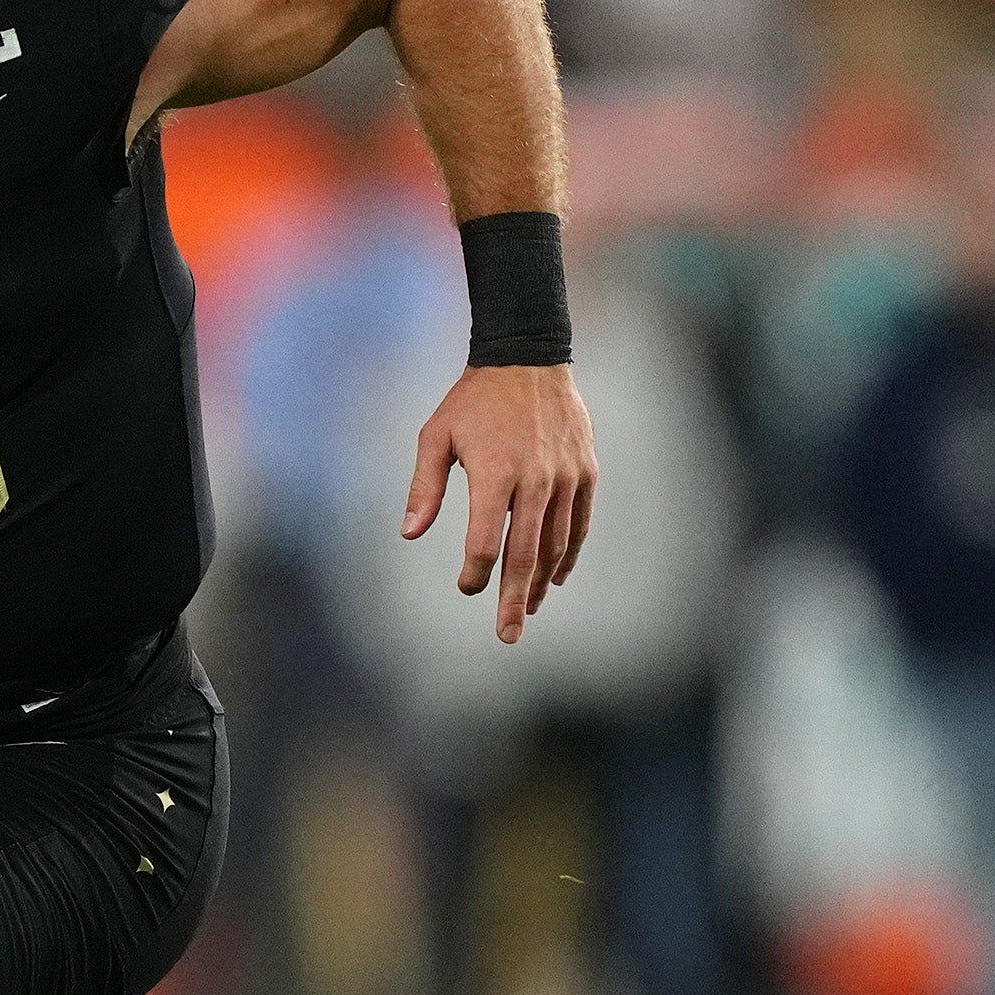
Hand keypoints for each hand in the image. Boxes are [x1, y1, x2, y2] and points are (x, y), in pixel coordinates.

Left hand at [403, 362, 595, 643]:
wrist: (527, 358)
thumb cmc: (474, 400)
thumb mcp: (436, 435)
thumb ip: (424, 487)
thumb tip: (410, 534)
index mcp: (496, 474)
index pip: (486, 542)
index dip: (475, 573)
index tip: (466, 586)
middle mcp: (536, 481)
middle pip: (526, 555)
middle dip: (514, 600)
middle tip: (508, 636)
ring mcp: (565, 477)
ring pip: (555, 543)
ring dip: (539, 581)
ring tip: (526, 609)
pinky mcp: (585, 471)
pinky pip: (578, 523)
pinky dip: (568, 553)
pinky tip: (555, 577)